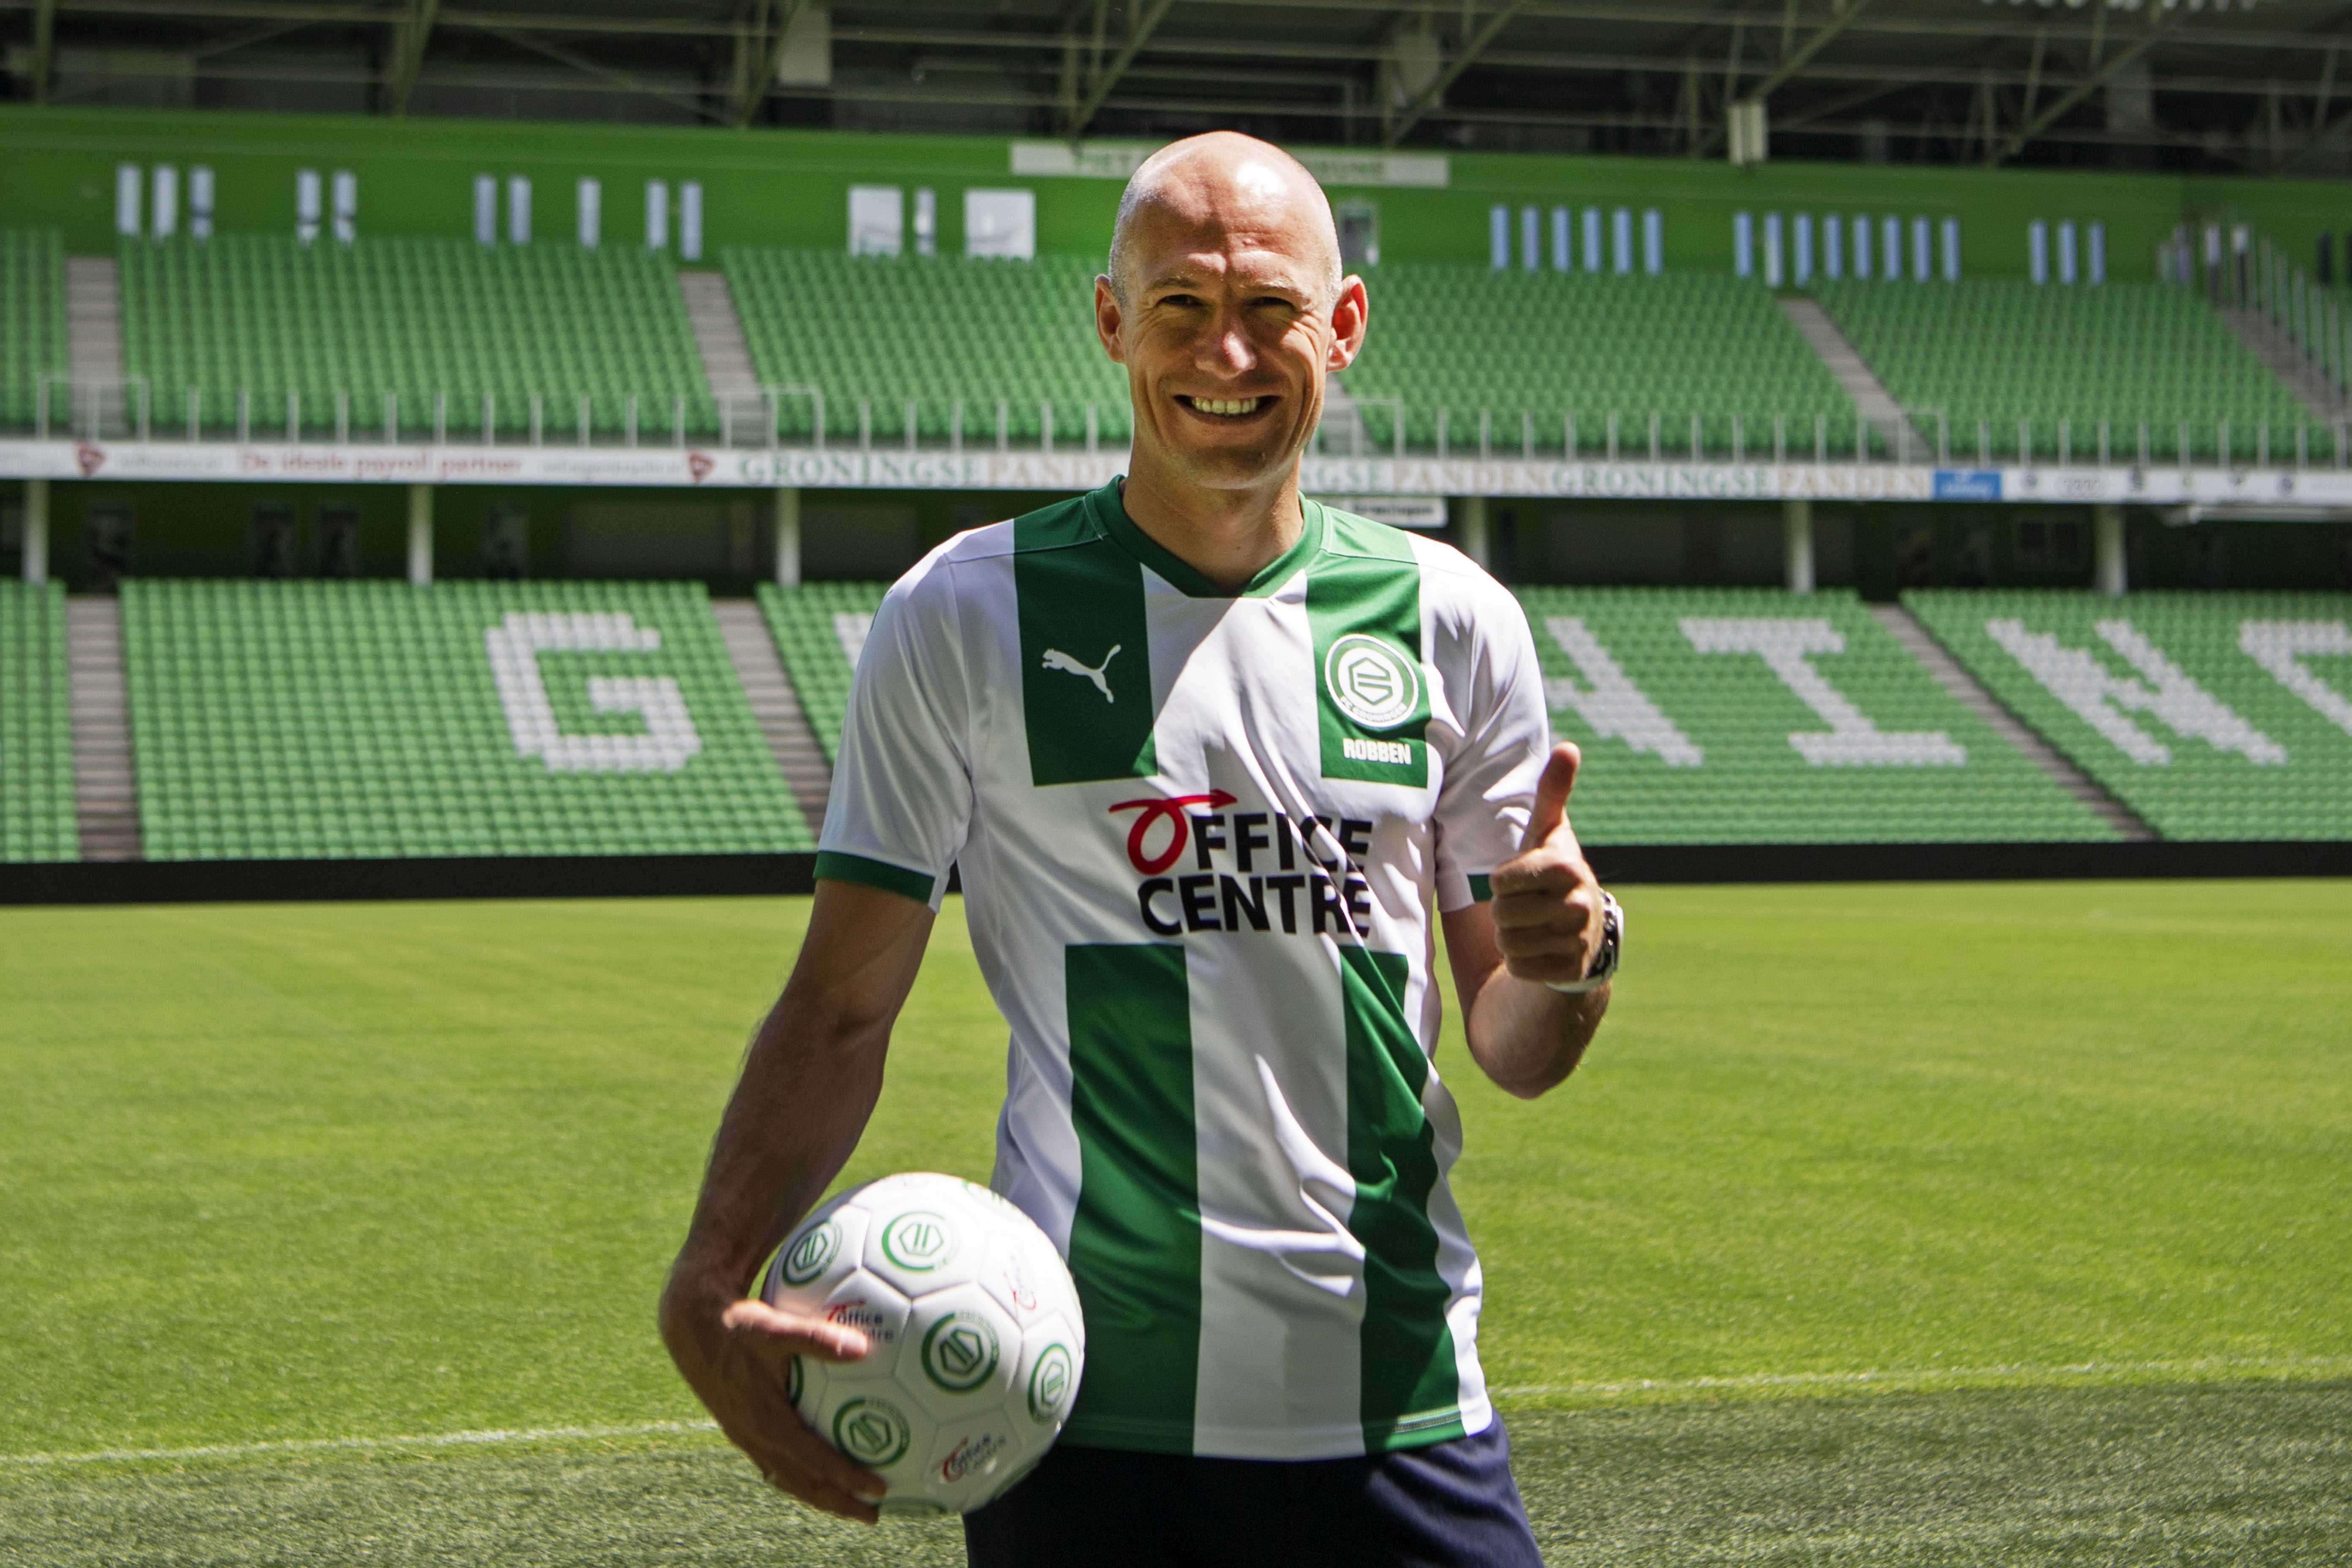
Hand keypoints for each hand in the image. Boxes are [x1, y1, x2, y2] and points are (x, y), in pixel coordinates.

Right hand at [659, 1270, 886, 1522]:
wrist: (690, 1327)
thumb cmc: (737, 1326)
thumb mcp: (776, 1328)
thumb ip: (819, 1339)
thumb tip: (863, 1348)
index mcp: (766, 1421)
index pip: (816, 1461)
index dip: (848, 1478)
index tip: (879, 1489)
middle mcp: (755, 1437)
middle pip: (804, 1484)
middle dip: (839, 1503)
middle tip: (873, 1515)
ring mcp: (746, 1436)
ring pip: (787, 1478)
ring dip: (819, 1495)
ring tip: (850, 1504)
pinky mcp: (740, 1429)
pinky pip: (774, 1465)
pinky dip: (799, 1477)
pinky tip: (816, 1473)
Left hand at [1489, 742, 1605, 988]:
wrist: (1578, 931)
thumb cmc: (1550, 873)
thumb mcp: (1546, 833)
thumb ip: (1553, 792)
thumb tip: (1569, 746)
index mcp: (1568, 867)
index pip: (1501, 881)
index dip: (1501, 882)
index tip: (1518, 878)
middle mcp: (1580, 905)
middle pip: (1503, 914)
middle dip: (1504, 911)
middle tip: (1526, 905)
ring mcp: (1579, 942)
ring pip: (1509, 943)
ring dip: (1510, 937)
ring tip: (1532, 926)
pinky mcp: (1572, 972)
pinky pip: (1519, 969)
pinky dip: (1519, 963)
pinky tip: (1539, 950)